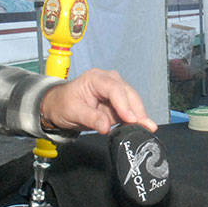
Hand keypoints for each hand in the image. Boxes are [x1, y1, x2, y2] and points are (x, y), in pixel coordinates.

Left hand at [39, 68, 156, 134]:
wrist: (60, 106)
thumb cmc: (63, 104)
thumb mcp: (72, 112)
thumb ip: (90, 118)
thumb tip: (106, 126)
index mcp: (95, 78)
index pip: (114, 89)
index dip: (124, 104)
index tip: (131, 119)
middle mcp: (108, 80)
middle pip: (127, 93)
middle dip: (137, 110)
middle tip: (145, 126)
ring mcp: (115, 90)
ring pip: (132, 101)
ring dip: (140, 115)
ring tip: (148, 128)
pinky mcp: (118, 102)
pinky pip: (130, 109)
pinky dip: (136, 118)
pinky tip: (144, 127)